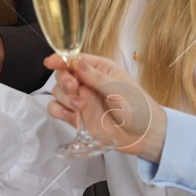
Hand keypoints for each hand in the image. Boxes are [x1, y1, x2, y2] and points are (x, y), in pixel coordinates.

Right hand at [49, 54, 165, 159]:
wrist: (145, 136)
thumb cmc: (139, 108)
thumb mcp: (118, 89)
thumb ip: (95, 77)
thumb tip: (76, 61)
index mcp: (100, 69)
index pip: (75, 60)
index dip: (61, 59)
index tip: (50, 62)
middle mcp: (88, 83)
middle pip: (63, 75)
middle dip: (63, 81)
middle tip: (73, 89)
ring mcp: (82, 100)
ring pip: (59, 93)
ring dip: (64, 98)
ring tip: (79, 107)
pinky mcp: (78, 117)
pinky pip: (59, 110)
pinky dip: (59, 111)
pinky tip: (70, 116)